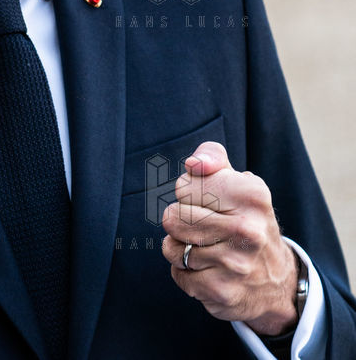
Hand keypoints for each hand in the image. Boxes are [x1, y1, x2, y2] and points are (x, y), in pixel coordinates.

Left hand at [161, 142, 298, 335]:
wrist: (276, 280)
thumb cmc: (245, 219)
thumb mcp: (237, 181)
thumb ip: (211, 157)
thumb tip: (194, 164)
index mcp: (251, 195)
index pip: (183, 186)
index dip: (188, 193)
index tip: (208, 202)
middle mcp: (247, 229)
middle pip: (172, 217)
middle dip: (180, 221)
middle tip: (204, 226)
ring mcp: (235, 264)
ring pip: (172, 248)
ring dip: (181, 248)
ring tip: (206, 248)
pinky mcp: (222, 292)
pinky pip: (178, 275)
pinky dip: (186, 273)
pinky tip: (209, 270)